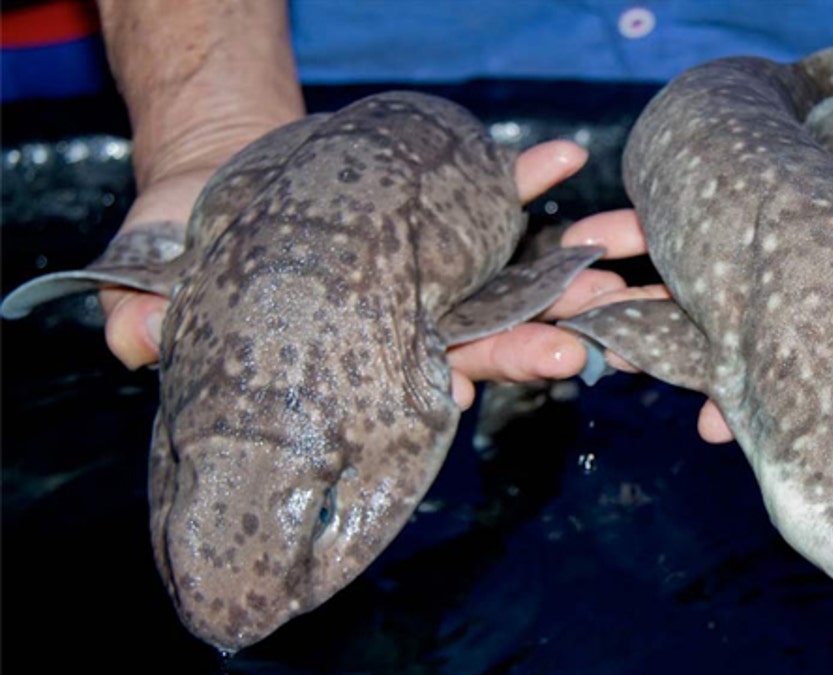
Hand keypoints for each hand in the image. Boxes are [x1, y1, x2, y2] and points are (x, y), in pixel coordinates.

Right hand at [99, 139, 637, 412]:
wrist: (220, 186)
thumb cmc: (192, 253)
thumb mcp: (159, 284)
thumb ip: (147, 320)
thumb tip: (130, 344)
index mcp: (366, 349)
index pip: (430, 373)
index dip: (475, 372)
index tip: (526, 367)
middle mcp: (415, 315)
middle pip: (494, 331)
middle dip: (548, 332)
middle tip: (597, 332)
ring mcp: (436, 264)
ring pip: (514, 271)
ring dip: (567, 260)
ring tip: (616, 247)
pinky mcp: (436, 211)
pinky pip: (492, 193)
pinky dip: (527, 176)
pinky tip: (561, 157)